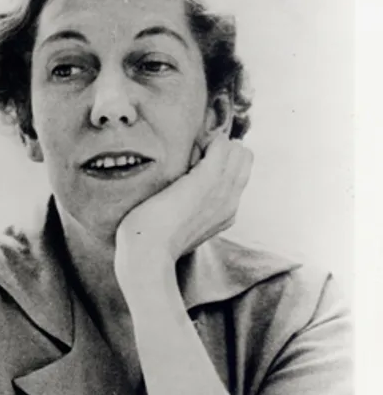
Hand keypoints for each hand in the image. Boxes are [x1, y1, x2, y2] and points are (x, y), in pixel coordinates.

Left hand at [115, 133, 252, 280]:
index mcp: (225, 215)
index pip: (239, 177)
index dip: (223, 163)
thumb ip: (187, 214)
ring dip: (216, 142)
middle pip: (244, 160)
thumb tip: (177, 203)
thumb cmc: (154, 242)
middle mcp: (230, 203)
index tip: (196, 161)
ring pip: (238, 150)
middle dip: (224, 149)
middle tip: (194, 152)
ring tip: (190, 151)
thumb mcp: (178, 229)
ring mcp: (221, 191)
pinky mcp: (207, 179)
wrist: (149, 255)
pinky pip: (223, 145)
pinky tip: (189, 147)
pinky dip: (208, 139)